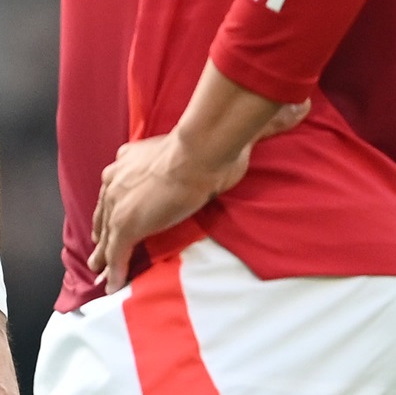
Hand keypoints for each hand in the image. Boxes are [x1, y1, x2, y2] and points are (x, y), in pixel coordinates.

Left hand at [92, 99, 308, 288]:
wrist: (200, 154)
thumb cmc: (210, 143)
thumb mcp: (219, 135)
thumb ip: (256, 126)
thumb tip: (297, 107)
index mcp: (129, 159)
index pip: (114, 185)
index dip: (112, 202)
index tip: (111, 213)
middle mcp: (117, 180)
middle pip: (103, 212)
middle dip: (101, 232)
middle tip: (98, 250)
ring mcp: (119, 204)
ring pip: (105, 236)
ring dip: (103, 256)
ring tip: (100, 273)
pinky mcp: (127, 225)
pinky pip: (117, 254)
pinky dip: (114, 271)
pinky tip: (113, 287)